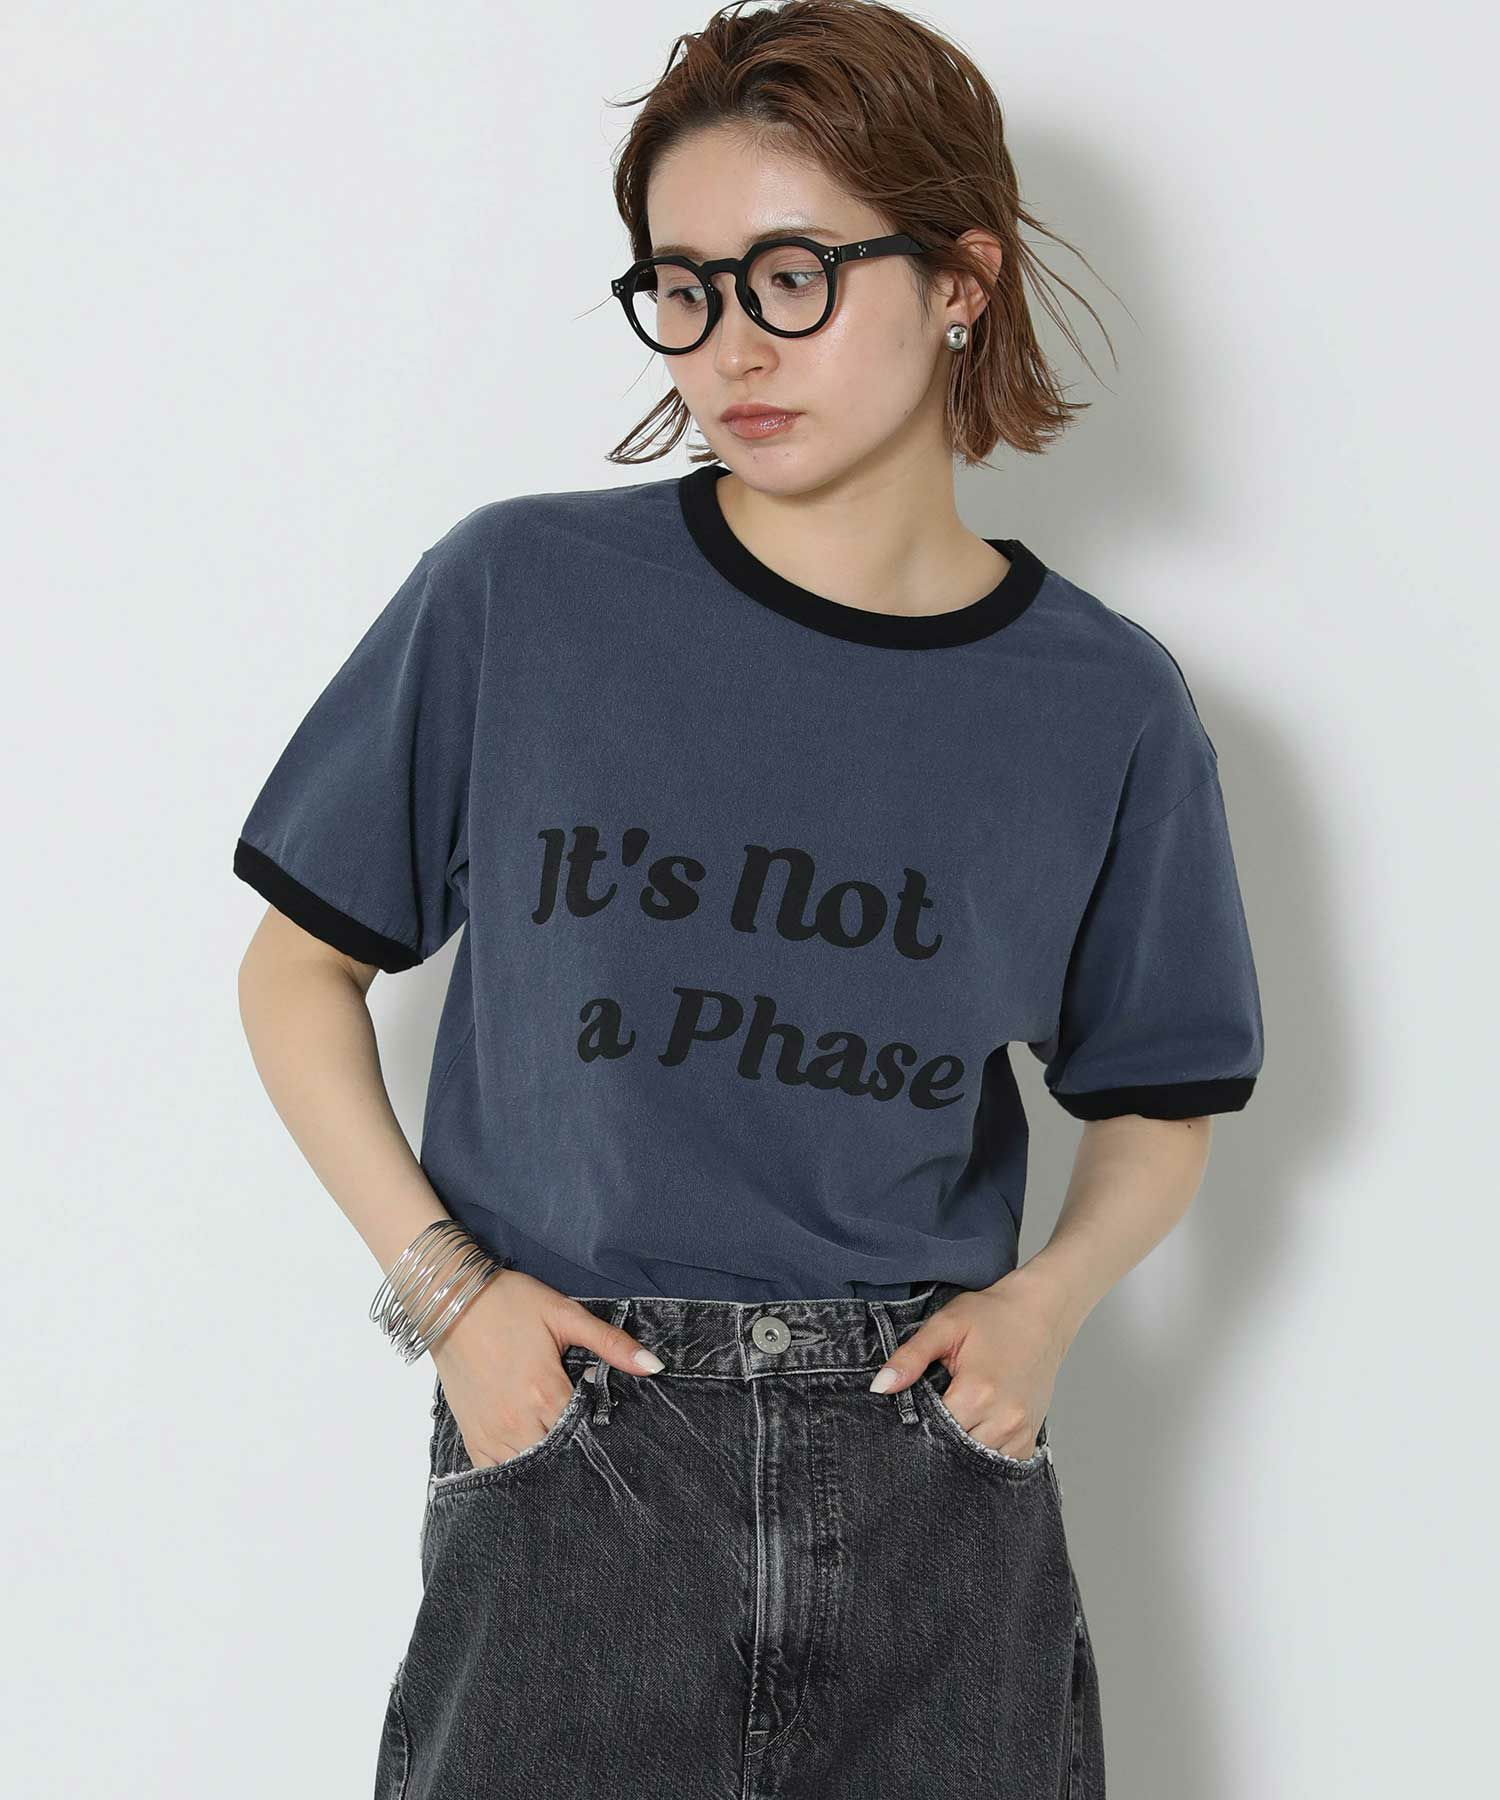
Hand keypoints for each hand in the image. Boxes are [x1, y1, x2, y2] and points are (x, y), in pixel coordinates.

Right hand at [431, 1267, 664, 1468]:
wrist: (449, 1299)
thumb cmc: (509, 1303)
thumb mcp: (564, 1315)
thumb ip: (610, 1343)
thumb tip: (655, 1366)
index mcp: (545, 1392)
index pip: (586, 1434)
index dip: (601, 1434)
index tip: (613, 1432)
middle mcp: (518, 1422)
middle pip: (559, 1458)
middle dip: (577, 1454)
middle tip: (593, 1447)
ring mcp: (491, 1434)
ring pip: (529, 1472)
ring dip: (548, 1466)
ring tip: (564, 1453)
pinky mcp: (471, 1437)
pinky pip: (495, 1474)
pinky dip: (515, 1473)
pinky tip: (531, 1460)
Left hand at [868, 1267, 1075, 1458]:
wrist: (1041, 1312)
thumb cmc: (991, 1315)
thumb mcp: (944, 1326)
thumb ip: (910, 1357)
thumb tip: (879, 1387)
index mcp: (978, 1391)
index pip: (934, 1430)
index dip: (917, 1424)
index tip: (912, 1411)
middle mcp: (1003, 1418)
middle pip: (955, 1450)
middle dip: (937, 1438)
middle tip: (929, 1416)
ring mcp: (1021, 1431)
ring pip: (977, 1461)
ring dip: (960, 1448)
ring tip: (953, 1418)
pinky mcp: (1031, 1436)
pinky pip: (1001, 1462)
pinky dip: (984, 1453)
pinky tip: (973, 1429)